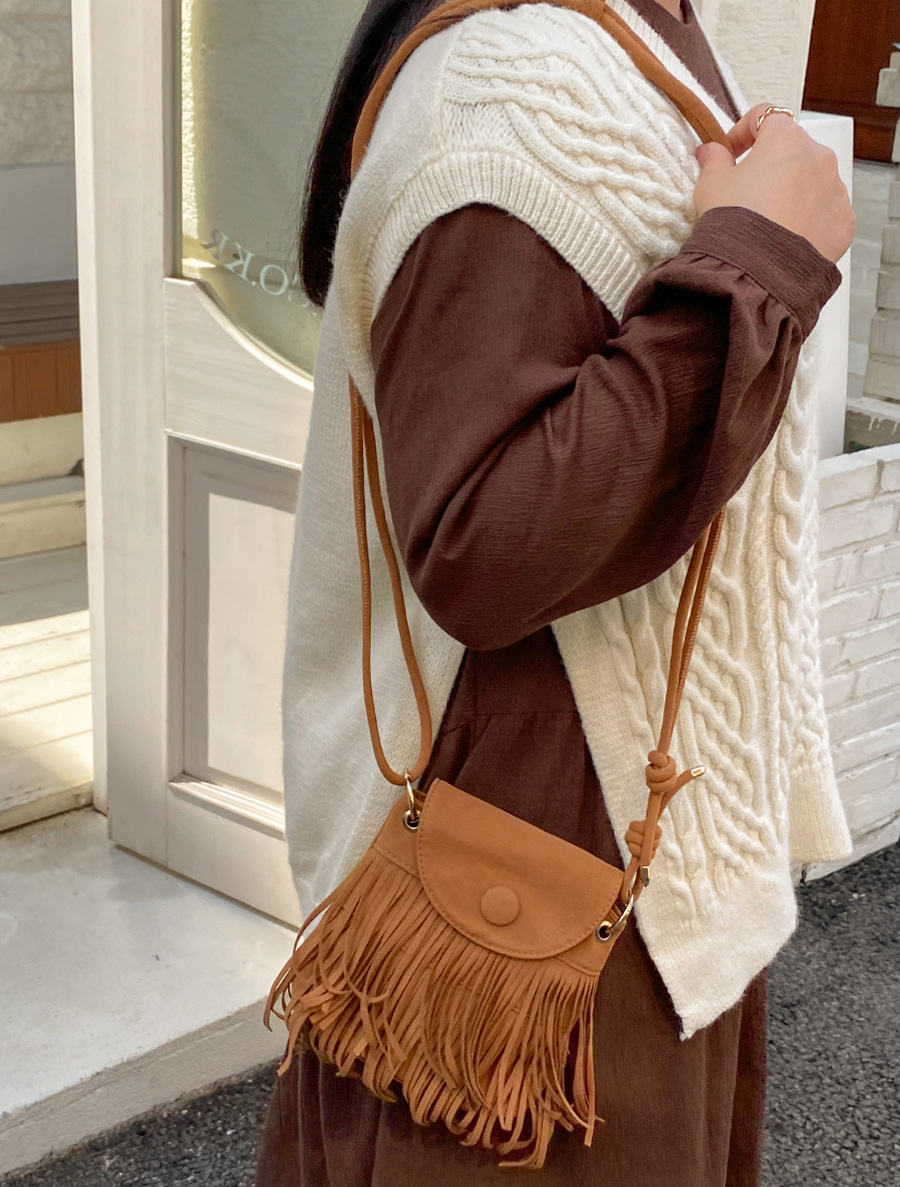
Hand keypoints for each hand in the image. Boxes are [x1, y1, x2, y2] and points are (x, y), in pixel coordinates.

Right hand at [693, 104, 855, 262]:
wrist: (756, 269)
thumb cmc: (733, 221)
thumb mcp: (711, 186)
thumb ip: (713, 160)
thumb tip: (711, 150)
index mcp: (785, 139)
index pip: (764, 118)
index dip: (742, 133)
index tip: (730, 153)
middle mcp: (818, 157)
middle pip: (793, 151)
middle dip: (772, 166)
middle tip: (749, 193)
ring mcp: (835, 189)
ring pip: (812, 182)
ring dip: (793, 192)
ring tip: (769, 221)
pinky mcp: (842, 221)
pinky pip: (825, 213)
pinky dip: (809, 220)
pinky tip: (786, 237)